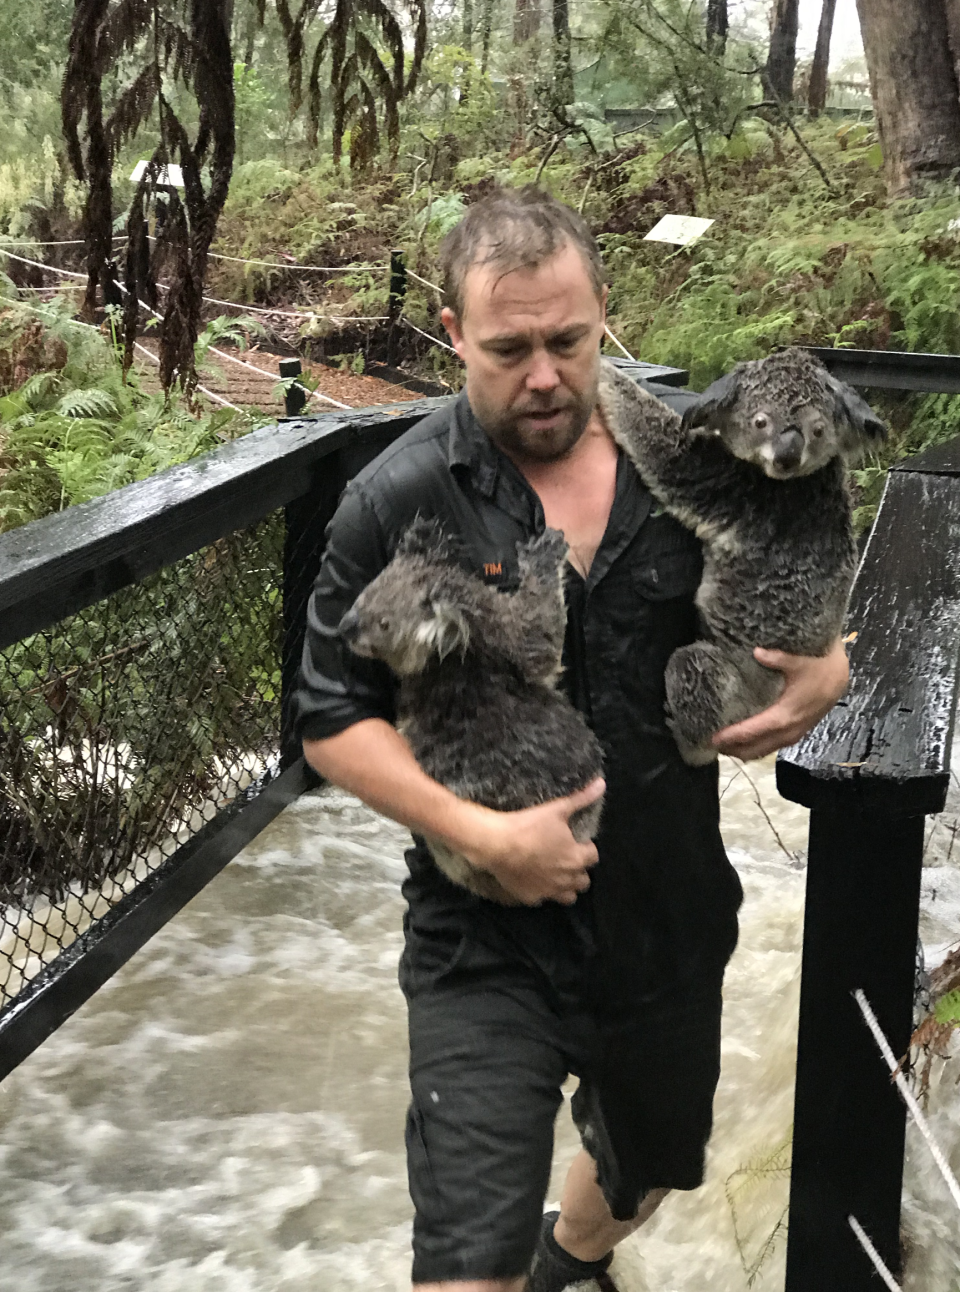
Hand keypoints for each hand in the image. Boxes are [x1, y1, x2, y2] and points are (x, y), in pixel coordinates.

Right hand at [462, 778, 604, 905]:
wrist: (495, 844)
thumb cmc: (528, 825)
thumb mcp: (556, 809)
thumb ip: (581, 798)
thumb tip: (602, 784)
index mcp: (576, 858)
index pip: (593, 857)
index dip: (586, 848)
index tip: (576, 841)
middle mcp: (566, 879)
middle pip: (583, 880)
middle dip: (578, 869)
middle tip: (566, 857)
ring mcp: (549, 892)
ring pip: (568, 896)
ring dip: (566, 886)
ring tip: (556, 873)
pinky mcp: (531, 898)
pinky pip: (544, 899)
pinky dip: (542, 891)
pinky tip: (534, 879)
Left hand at [712, 637, 848, 761]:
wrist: (840, 677)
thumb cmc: (819, 668)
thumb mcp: (799, 661)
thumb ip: (777, 658)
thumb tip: (756, 652)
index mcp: (784, 716)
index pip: (751, 731)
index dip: (731, 736)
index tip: (712, 736)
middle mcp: (787, 731)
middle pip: (754, 749)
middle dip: (732, 749)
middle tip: (711, 743)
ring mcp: (793, 735)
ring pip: (763, 751)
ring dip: (743, 751)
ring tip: (723, 745)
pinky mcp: (797, 733)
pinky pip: (772, 747)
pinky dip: (756, 747)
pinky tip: (744, 743)